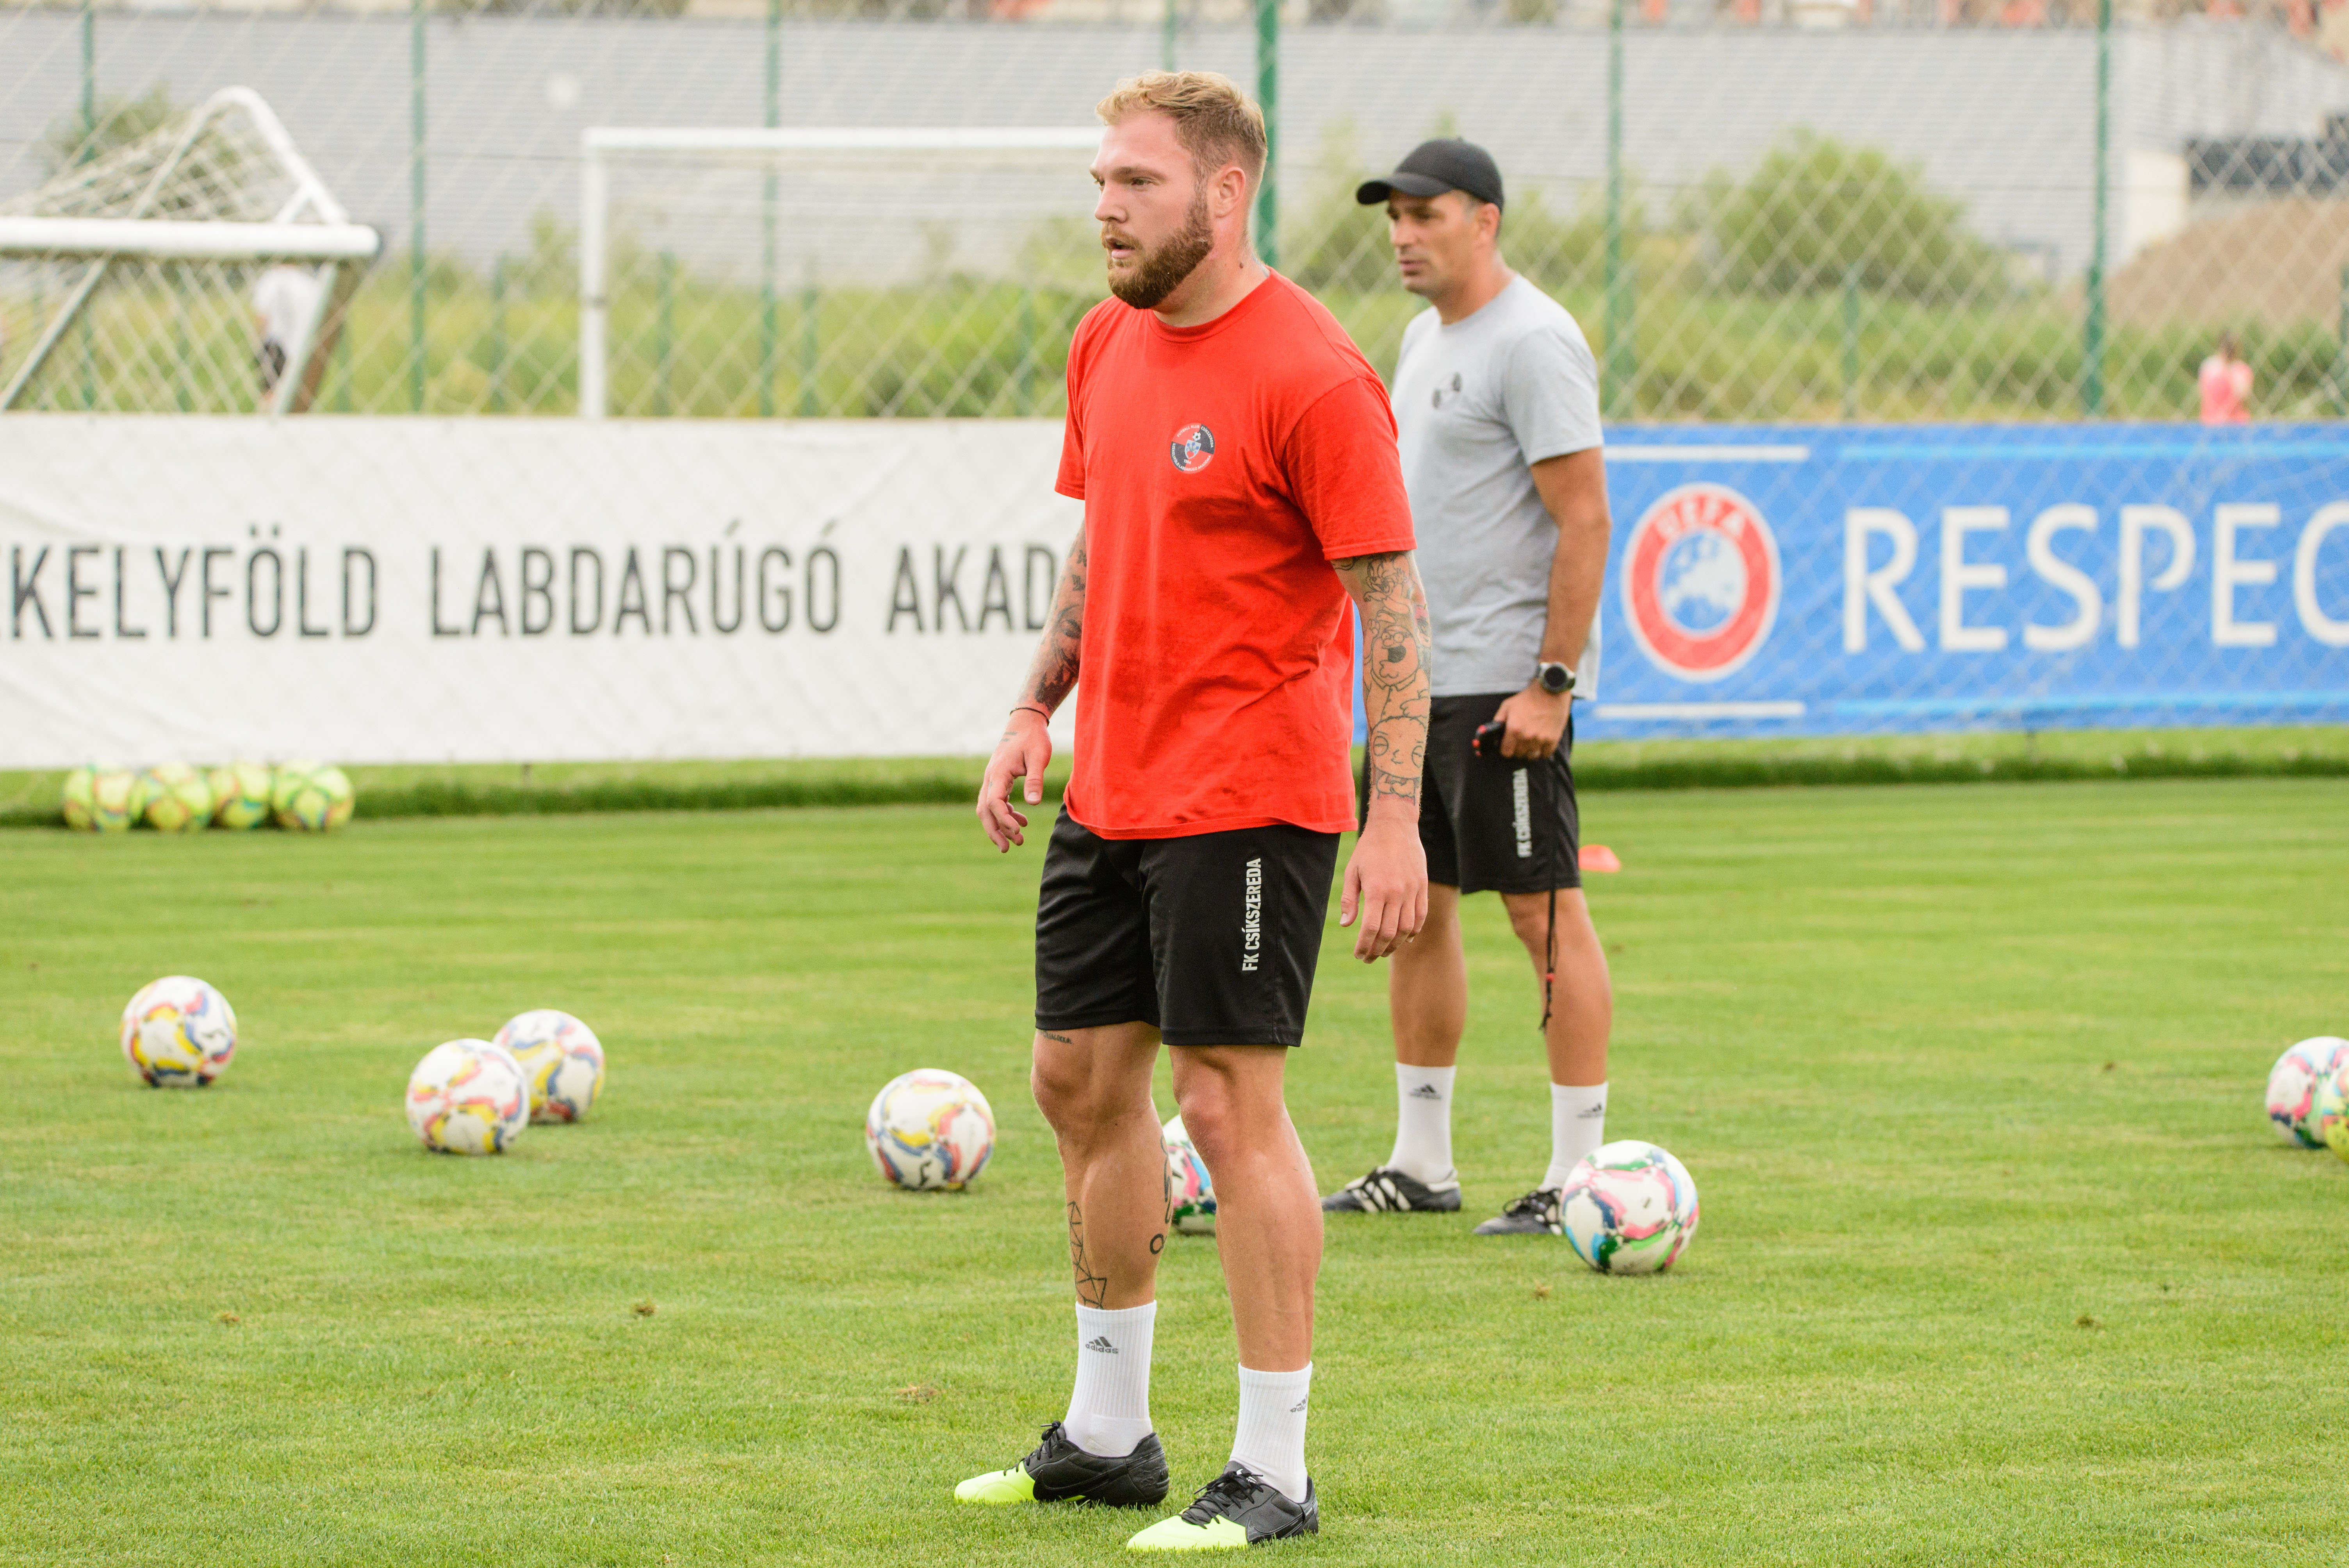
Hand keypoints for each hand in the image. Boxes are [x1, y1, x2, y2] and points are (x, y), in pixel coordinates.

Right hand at [977, 708, 1050, 851]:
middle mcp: (990, 777)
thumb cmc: (1033, 738)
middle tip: (1008, 849)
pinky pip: (996, 803)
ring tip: (1017, 841)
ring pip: (988, 809)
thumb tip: (1033, 803)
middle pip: (984, 810)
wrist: (1025, 723)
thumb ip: (1035, 779)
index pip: (994, 801)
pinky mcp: (999, 781)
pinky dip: (1006, 815)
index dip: (1004, 819)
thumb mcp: (1039, 756)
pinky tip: (1021, 822)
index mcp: (998, 772)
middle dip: (994, 831)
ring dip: (1000, 826)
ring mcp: (992, 779)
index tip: (1019, 830)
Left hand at [1337, 815, 1427, 962]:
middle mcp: (1397, 893)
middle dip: (1378, 950)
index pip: (1371, 929)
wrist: (1395, 826)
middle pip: (1390, 933)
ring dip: (1395, 945)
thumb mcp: (1352, 871)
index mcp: (1376, 890)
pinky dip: (1413, 931)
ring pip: (1407, 929)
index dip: (1364, 946)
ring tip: (1384, 951)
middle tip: (1368, 958)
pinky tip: (1405, 939)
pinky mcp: (1423, 887)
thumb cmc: (1369, 849)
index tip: (1358, 955)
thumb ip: (1349, 899)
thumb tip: (1346, 924)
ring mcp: (1412, 890)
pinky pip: (1421, 916)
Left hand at [1494, 683, 1570, 760]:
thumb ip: (1498, 720)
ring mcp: (1540, 739)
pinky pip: (1545, 754)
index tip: (1508, 746)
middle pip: (1519, 754)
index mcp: (1514, 729)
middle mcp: (1527, 736)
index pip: (1506, 752)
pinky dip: (1542, 751)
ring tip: (1531, 742)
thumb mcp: (1508, 706)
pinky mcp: (1552, 739)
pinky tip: (1540, 744)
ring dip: (1530, 751)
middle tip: (1520, 741)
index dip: (1506, 749)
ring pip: (1532, 756)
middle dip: (1518, 749)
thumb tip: (1492, 732)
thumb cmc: (1528, 698)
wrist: (1549, 692)